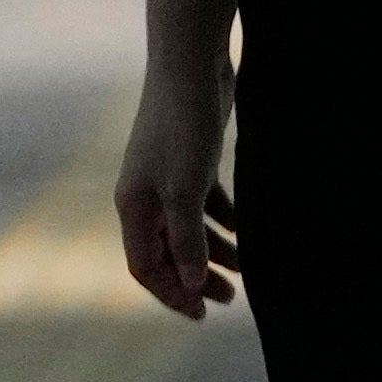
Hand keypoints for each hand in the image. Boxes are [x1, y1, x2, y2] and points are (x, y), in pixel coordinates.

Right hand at [116, 60, 240, 314]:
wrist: (190, 67)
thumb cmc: (183, 127)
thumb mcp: (185, 190)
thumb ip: (186, 238)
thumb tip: (191, 282)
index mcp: (133, 207)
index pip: (145, 266)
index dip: (172, 292)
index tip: (203, 314)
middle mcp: (144, 196)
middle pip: (167, 252)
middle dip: (197, 279)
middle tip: (231, 300)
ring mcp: (167, 177)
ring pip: (189, 229)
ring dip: (215, 252)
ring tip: (247, 271)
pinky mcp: (191, 161)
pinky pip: (205, 203)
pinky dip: (224, 221)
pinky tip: (248, 232)